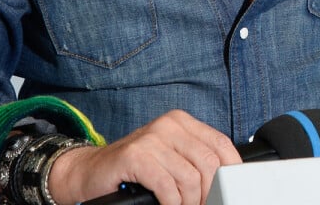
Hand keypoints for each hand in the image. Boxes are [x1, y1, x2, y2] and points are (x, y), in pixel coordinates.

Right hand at [47, 110, 240, 204]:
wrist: (90, 172)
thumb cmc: (134, 169)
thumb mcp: (170, 159)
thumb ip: (195, 162)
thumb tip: (225, 181)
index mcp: (181, 122)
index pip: (221, 145)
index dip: (230, 173)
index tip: (227, 192)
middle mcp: (168, 125)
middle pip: (209, 164)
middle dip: (209, 193)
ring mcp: (151, 138)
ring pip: (190, 178)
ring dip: (188, 202)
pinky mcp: (135, 156)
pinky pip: (167, 186)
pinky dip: (172, 203)